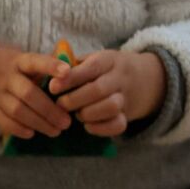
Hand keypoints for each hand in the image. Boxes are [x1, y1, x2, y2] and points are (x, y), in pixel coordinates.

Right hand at [0, 36, 71, 137]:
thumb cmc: (2, 63)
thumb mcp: (18, 57)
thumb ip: (41, 65)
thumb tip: (73, 69)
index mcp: (16, 61)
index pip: (35, 61)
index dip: (50, 66)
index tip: (67, 72)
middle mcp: (5, 77)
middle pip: (28, 94)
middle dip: (49, 110)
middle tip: (66, 122)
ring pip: (17, 110)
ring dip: (38, 123)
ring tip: (55, 131)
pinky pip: (3, 122)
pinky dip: (18, 129)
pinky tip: (32, 134)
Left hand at [48, 49, 166, 136]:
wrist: (143, 79)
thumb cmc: (105, 70)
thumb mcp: (93, 60)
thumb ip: (72, 65)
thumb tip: (47, 71)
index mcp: (108, 60)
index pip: (90, 68)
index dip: (70, 78)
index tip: (53, 87)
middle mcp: (119, 78)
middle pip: (98, 89)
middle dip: (75, 100)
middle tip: (60, 105)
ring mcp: (125, 98)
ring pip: (110, 107)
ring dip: (88, 114)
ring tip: (78, 114)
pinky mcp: (127, 116)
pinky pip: (118, 125)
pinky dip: (100, 128)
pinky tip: (88, 125)